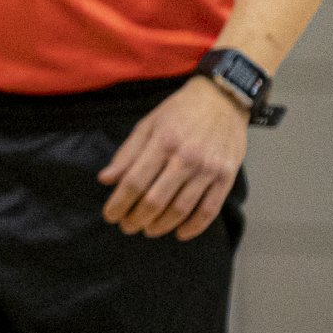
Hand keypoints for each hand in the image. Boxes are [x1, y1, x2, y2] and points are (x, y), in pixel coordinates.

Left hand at [99, 76, 249, 239]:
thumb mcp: (148, 124)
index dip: (119, 203)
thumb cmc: (180, 112)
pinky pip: (209, 210)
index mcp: (163, 142)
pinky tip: (180, 233)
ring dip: (160, 226)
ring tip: (148, 230)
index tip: (110, 215)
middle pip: (155, 200)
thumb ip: (127, 154)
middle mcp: (186, 157)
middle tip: (127, 226)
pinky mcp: (227, 177)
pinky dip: (193, 227)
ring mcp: (208, 169)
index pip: (134, 182)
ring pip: (180, 209)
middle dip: (136, 219)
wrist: (222, 99)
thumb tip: (105, 180)